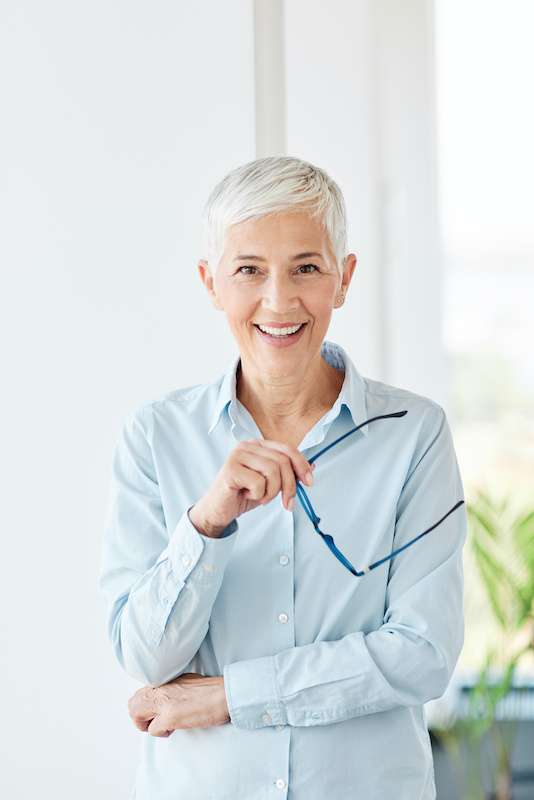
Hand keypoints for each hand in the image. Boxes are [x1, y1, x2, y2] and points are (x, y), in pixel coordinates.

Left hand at [128, 673, 229, 736]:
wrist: (226, 694)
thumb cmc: (213, 690)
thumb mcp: (188, 682)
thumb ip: (174, 688)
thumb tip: (167, 701)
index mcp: (167, 678)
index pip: (142, 691)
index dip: (145, 706)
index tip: (155, 713)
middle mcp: (162, 686)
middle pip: (133, 702)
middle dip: (139, 717)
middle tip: (153, 723)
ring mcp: (164, 701)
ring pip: (136, 713)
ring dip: (148, 725)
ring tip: (164, 727)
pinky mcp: (170, 716)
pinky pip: (153, 729)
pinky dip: (162, 733)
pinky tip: (175, 729)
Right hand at [189, 438, 314, 535]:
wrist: (219, 510)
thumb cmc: (243, 494)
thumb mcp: (271, 484)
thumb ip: (288, 473)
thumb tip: (313, 466)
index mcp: (258, 445)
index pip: (287, 449)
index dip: (302, 465)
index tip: (309, 483)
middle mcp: (247, 446)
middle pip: (282, 461)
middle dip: (289, 486)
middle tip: (287, 503)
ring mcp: (237, 455)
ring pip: (272, 471)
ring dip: (272, 491)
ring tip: (262, 497)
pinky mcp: (230, 469)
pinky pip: (258, 482)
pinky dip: (258, 495)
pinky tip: (247, 495)